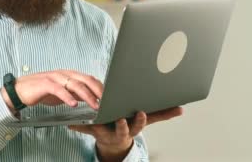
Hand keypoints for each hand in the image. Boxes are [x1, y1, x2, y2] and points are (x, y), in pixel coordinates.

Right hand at [0, 70, 102, 112]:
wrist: (20, 90)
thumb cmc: (41, 91)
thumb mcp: (62, 93)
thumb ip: (75, 93)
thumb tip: (90, 98)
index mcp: (69, 75)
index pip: (88, 78)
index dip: (100, 87)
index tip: (110, 96)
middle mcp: (63, 74)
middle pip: (85, 79)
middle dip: (97, 90)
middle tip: (107, 101)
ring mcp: (54, 77)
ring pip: (74, 84)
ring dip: (87, 95)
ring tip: (95, 105)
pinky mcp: (45, 84)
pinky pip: (59, 89)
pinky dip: (67, 97)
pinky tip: (73, 104)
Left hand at [68, 107, 182, 161]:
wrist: (114, 143)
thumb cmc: (130, 124)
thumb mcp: (146, 120)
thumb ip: (163, 114)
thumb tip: (182, 109)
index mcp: (132, 127)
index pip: (138, 124)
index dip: (139, 120)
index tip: (140, 113)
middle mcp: (119, 131)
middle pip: (122, 130)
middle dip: (122, 125)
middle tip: (120, 119)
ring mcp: (106, 132)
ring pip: (101, 129)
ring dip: (94, 124)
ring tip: (92, 119)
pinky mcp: (93, 130)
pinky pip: (84, 128)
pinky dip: (77, 126)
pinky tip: (69, 123)